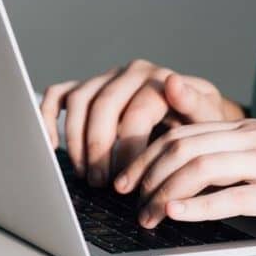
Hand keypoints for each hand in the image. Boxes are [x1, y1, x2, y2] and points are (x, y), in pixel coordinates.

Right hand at [39, 60, 243, 186]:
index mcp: (159, 79)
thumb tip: (173, 83)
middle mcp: (129, 73)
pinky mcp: (86, 87)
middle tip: (100, 183)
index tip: (127, 182)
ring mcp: (105, 78)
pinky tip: (51, 145)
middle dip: (99, 150)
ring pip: (78, 102)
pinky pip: (58, 95)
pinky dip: (48, 117)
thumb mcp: (207, 120)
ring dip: (76, 141)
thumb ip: (195, 105)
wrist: (190, 117)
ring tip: (86, 175)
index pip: (136, 112)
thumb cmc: (197, 125)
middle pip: (103, 107)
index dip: (128, 150)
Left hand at [115, 119, 255, 233]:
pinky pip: (234, 195)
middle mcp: (255, 140)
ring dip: (164, 191)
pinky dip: (199, 205)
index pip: (182, 132)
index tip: (125, 175)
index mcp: (249, 130)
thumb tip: (191, 163)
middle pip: (182, 146)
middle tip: (124, 195)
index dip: (146, 153)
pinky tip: (177, 214)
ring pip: (201, 167)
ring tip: (145, 212)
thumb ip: (235, 153)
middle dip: (144, 172)